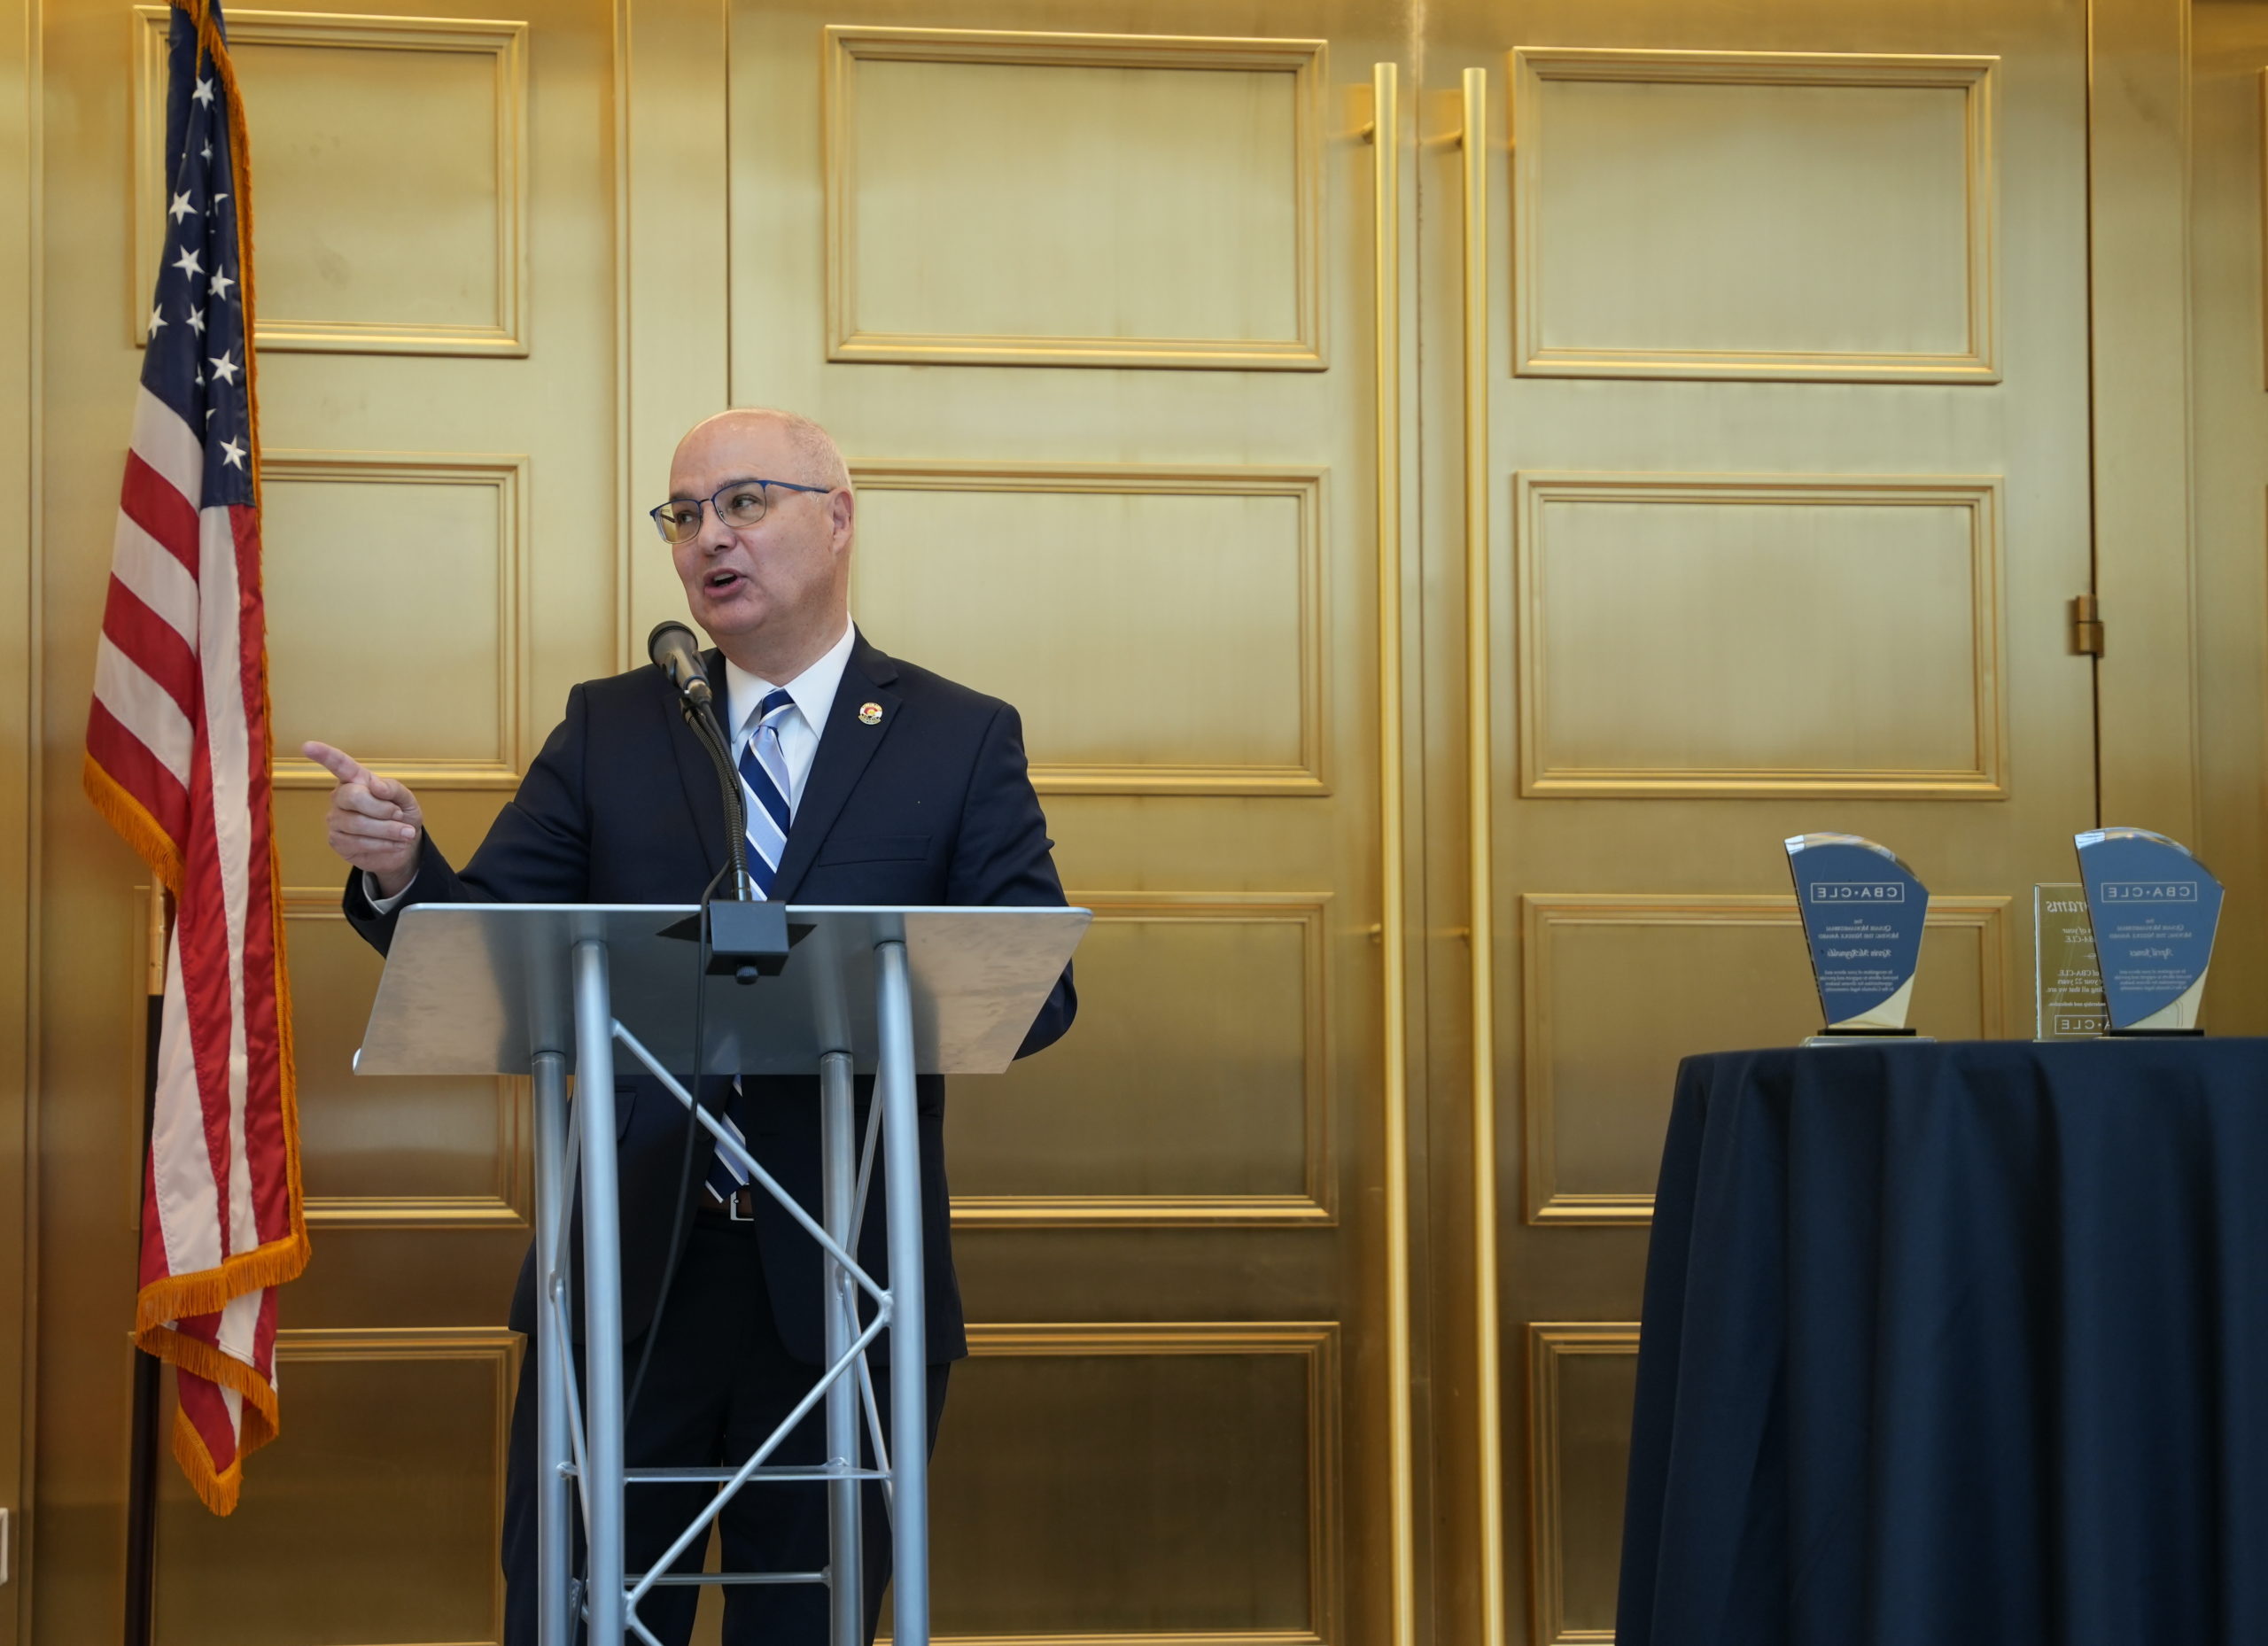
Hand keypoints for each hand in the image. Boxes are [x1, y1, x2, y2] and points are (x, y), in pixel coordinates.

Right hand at [303, 742, 424, 898]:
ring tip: (405, 833)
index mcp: (356, 779)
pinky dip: (384, 844)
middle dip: (382, 809)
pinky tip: (394, 844)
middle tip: (399, 815)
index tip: (308, 746)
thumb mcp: (406, 799)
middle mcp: (341, 796)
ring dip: (389, 830)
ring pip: (358, 824)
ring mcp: (335, 819)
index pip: (339, 764)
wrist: (404, 846)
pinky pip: (359, 843)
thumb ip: (393, 789)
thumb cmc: (401, 816)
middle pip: (354, 796)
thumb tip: (376, 786)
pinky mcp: (336, 841)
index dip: (324, 755)